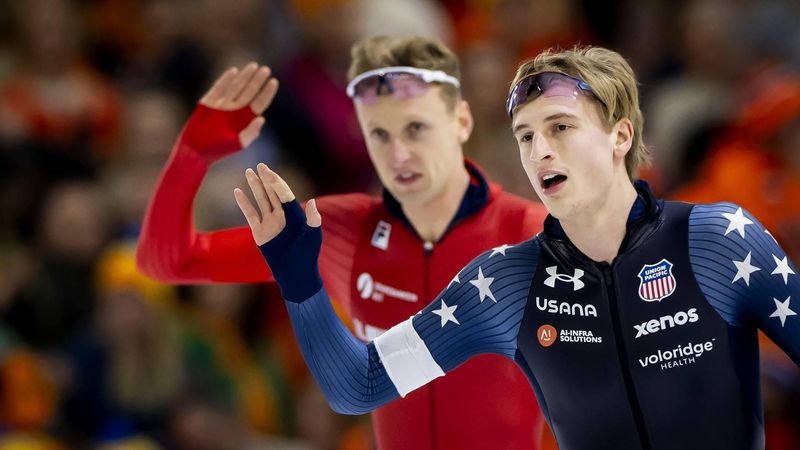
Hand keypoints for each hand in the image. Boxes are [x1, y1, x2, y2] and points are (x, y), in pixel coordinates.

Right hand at [183, 64, 278, 160]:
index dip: (267, 92)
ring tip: (254, 66)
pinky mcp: (208, 102)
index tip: (274, 81)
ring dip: (244, 76)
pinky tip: (234, 71)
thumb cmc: (218, 150)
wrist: (195, 150)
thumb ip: (251, 132)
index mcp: (245, 119)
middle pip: (249, 91)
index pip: (259, 102)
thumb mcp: (239, 143)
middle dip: (257, 80)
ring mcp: (222, 104)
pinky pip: (218, 87)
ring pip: (236, 86)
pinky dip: (225, 79)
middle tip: (266, 69)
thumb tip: (262, 118)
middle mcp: (235, 110)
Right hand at [235, 163, 323, 302]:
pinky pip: (250, 215)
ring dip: (255, 186)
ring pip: (261, 200)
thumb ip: (314, 219)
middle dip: (266, 179)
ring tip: (249, 172)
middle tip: (260, 165)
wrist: (296, 274)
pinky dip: (244, 204)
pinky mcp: (259, 233)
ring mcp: (270, 223)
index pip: (284, 194)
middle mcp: (282, 216)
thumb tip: (313, 201)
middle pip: (272, 193)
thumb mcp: (313, 237)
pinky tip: (237, 192)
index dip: (276, 183)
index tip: (268, 173)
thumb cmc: (308, 256)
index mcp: (295, 215)